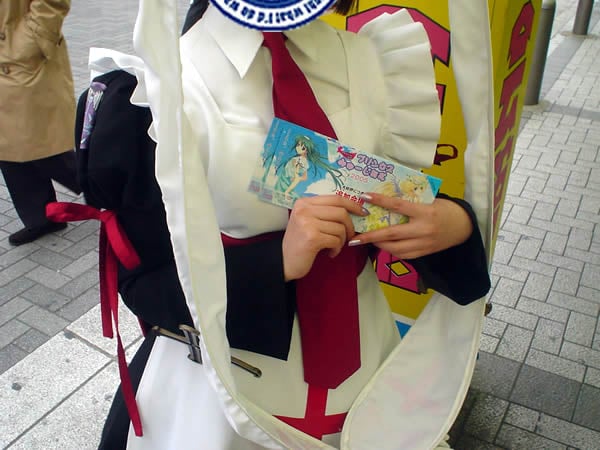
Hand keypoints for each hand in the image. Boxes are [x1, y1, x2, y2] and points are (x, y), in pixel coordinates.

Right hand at [283, 195, 366, 280]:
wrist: (283, 262)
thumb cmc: (299, 242)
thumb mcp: (307, 220)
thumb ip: (323, 212)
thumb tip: (353, 209)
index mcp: (304, 202)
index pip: (336, 198)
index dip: (353, 204)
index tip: (362, 212)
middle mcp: (304, 210)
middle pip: (341, 212)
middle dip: (350, 226)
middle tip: (348, 237)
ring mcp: (307, 223)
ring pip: (340, 228)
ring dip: (341, 241)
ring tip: (333, 247)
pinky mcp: (312, 237)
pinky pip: (336, 240)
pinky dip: (337, 248)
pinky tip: (330, 252)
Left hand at [348, 193, 472, 258]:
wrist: (464, 226)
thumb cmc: (445, 209)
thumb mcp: (430, 201)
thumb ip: (411, 202)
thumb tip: (387, 200)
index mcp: (425, 211)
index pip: (398, 206)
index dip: (380, 201)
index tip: (364, 197)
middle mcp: (424, 229)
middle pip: (392, 234)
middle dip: (371, 236)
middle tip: (355, 238)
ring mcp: (424, 244)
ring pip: (395, 248)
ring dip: (379, 244)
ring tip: (367, 240)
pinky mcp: (424, 253)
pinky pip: (403, 255)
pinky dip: (391, 250)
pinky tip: (384, 245)